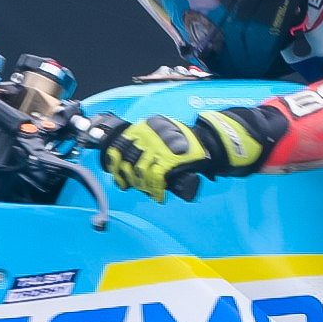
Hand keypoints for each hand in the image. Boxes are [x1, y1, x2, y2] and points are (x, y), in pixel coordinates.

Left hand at [93, 107, 271, 199]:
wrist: (208, 143)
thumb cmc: (183, 143)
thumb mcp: (160, 136)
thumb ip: (143, 145)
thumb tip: (122, 163)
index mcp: (144, 126)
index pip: (119, 144)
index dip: (114, 163)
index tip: (117, 174)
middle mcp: (149, 134)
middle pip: (127, 159)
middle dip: (128, 176)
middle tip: (133, 185)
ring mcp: (159, 146)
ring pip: (139, 170)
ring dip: (141, 185)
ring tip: (148, 190)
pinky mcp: (170, 159)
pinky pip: (155, 178)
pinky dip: (155, 189)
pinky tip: (159, 195)